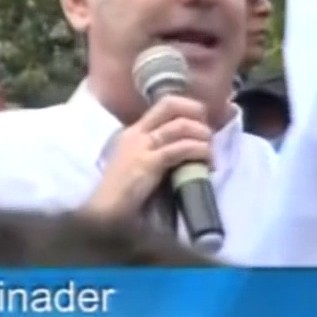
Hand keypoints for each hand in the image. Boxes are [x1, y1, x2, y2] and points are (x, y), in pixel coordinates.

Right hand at [83, 95, 212, 219]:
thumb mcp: (137, 164)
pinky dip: (199, 151)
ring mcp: (141, 146)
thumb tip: (186, 148)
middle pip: (171, 105)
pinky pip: (180, 149)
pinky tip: (207, 161)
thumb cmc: (122, 194)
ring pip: (180, 126)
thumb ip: (156, 153)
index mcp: (133, 132)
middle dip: (196, 113)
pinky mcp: (148, 163)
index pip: (164, 105)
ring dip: (202, 135)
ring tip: (211, 151)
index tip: (203, 120)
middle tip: (210, 132)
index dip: (188, 107)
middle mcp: (136, 133)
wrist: (105, 212)